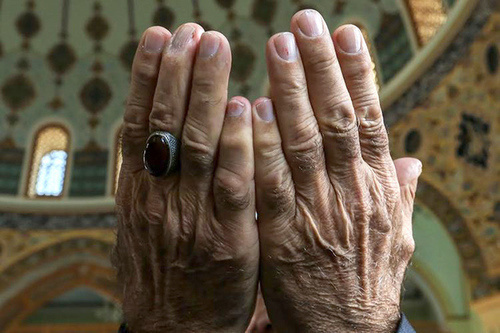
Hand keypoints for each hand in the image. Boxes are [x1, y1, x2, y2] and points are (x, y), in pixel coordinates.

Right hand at [113, 25, 258, 332]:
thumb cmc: (164, 276)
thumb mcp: (140, 227)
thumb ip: (146, 182)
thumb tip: (144, 133)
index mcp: (138, 194)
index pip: (140, 123)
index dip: (149, 77)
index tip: (161, 37)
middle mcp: (160, 199)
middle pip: (166, 124)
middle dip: (179, 72)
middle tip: (193, 29)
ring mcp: (192, 219)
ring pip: (197, 145)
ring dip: (204, 93)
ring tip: (213, 46)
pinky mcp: (228, 241)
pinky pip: (232, 187)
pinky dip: (237, 146)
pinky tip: (244, 108)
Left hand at [252, 11, 420, 332]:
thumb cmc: (366, 280)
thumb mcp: (396, 237)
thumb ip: (399, 192)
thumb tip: (410, 156)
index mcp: (377, 188)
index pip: (370, 118)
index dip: (359, 74)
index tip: (347, 35)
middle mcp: (349, 192)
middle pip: (336, 118)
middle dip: (321, 68)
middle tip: (306, 23)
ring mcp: (315, 212)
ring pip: (302, 141)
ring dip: (290, 91)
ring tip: (280, 46)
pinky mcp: (281, 235)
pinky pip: (270, 183)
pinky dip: (262, 145)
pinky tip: (251, 109)